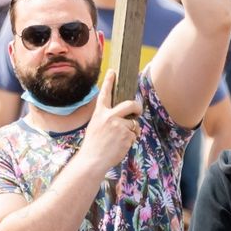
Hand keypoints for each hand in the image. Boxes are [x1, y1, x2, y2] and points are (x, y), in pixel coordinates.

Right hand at [78, 57, 141, 171]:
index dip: (110, 81)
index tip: (113, 71)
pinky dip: (130, 141)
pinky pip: (134, 135)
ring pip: (134, 124)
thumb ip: (108, 119)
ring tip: (119, 141)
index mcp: (100, 113)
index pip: (105, 93)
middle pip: (130, 104)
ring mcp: (119, 125)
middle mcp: (109, 116)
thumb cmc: (93, 145)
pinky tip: (120, 146)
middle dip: (137, 106)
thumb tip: (127, 118)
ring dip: (131, 132)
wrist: (92, 159)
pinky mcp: (126, 134)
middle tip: (138, 111)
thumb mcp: (96, 126)